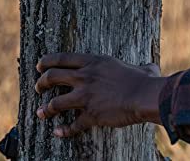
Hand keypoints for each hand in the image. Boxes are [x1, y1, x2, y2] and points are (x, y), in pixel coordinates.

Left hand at [35, 53, 165, 137]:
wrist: (144, 96)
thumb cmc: (145, 80)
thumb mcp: (140, 67)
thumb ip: (140, 67)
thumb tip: (151, 68)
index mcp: (95, 62)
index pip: (63, 58)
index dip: (47, 61)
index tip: (40, 66)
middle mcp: (86, 77)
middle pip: (52, 77)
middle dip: (41, 83)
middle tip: (39, 87)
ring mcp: (86, 96)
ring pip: (55, 103)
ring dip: (46, 109)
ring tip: (42, 112)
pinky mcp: (90, 115)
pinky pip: (71, 125)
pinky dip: (63, 130)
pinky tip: (59, 132)